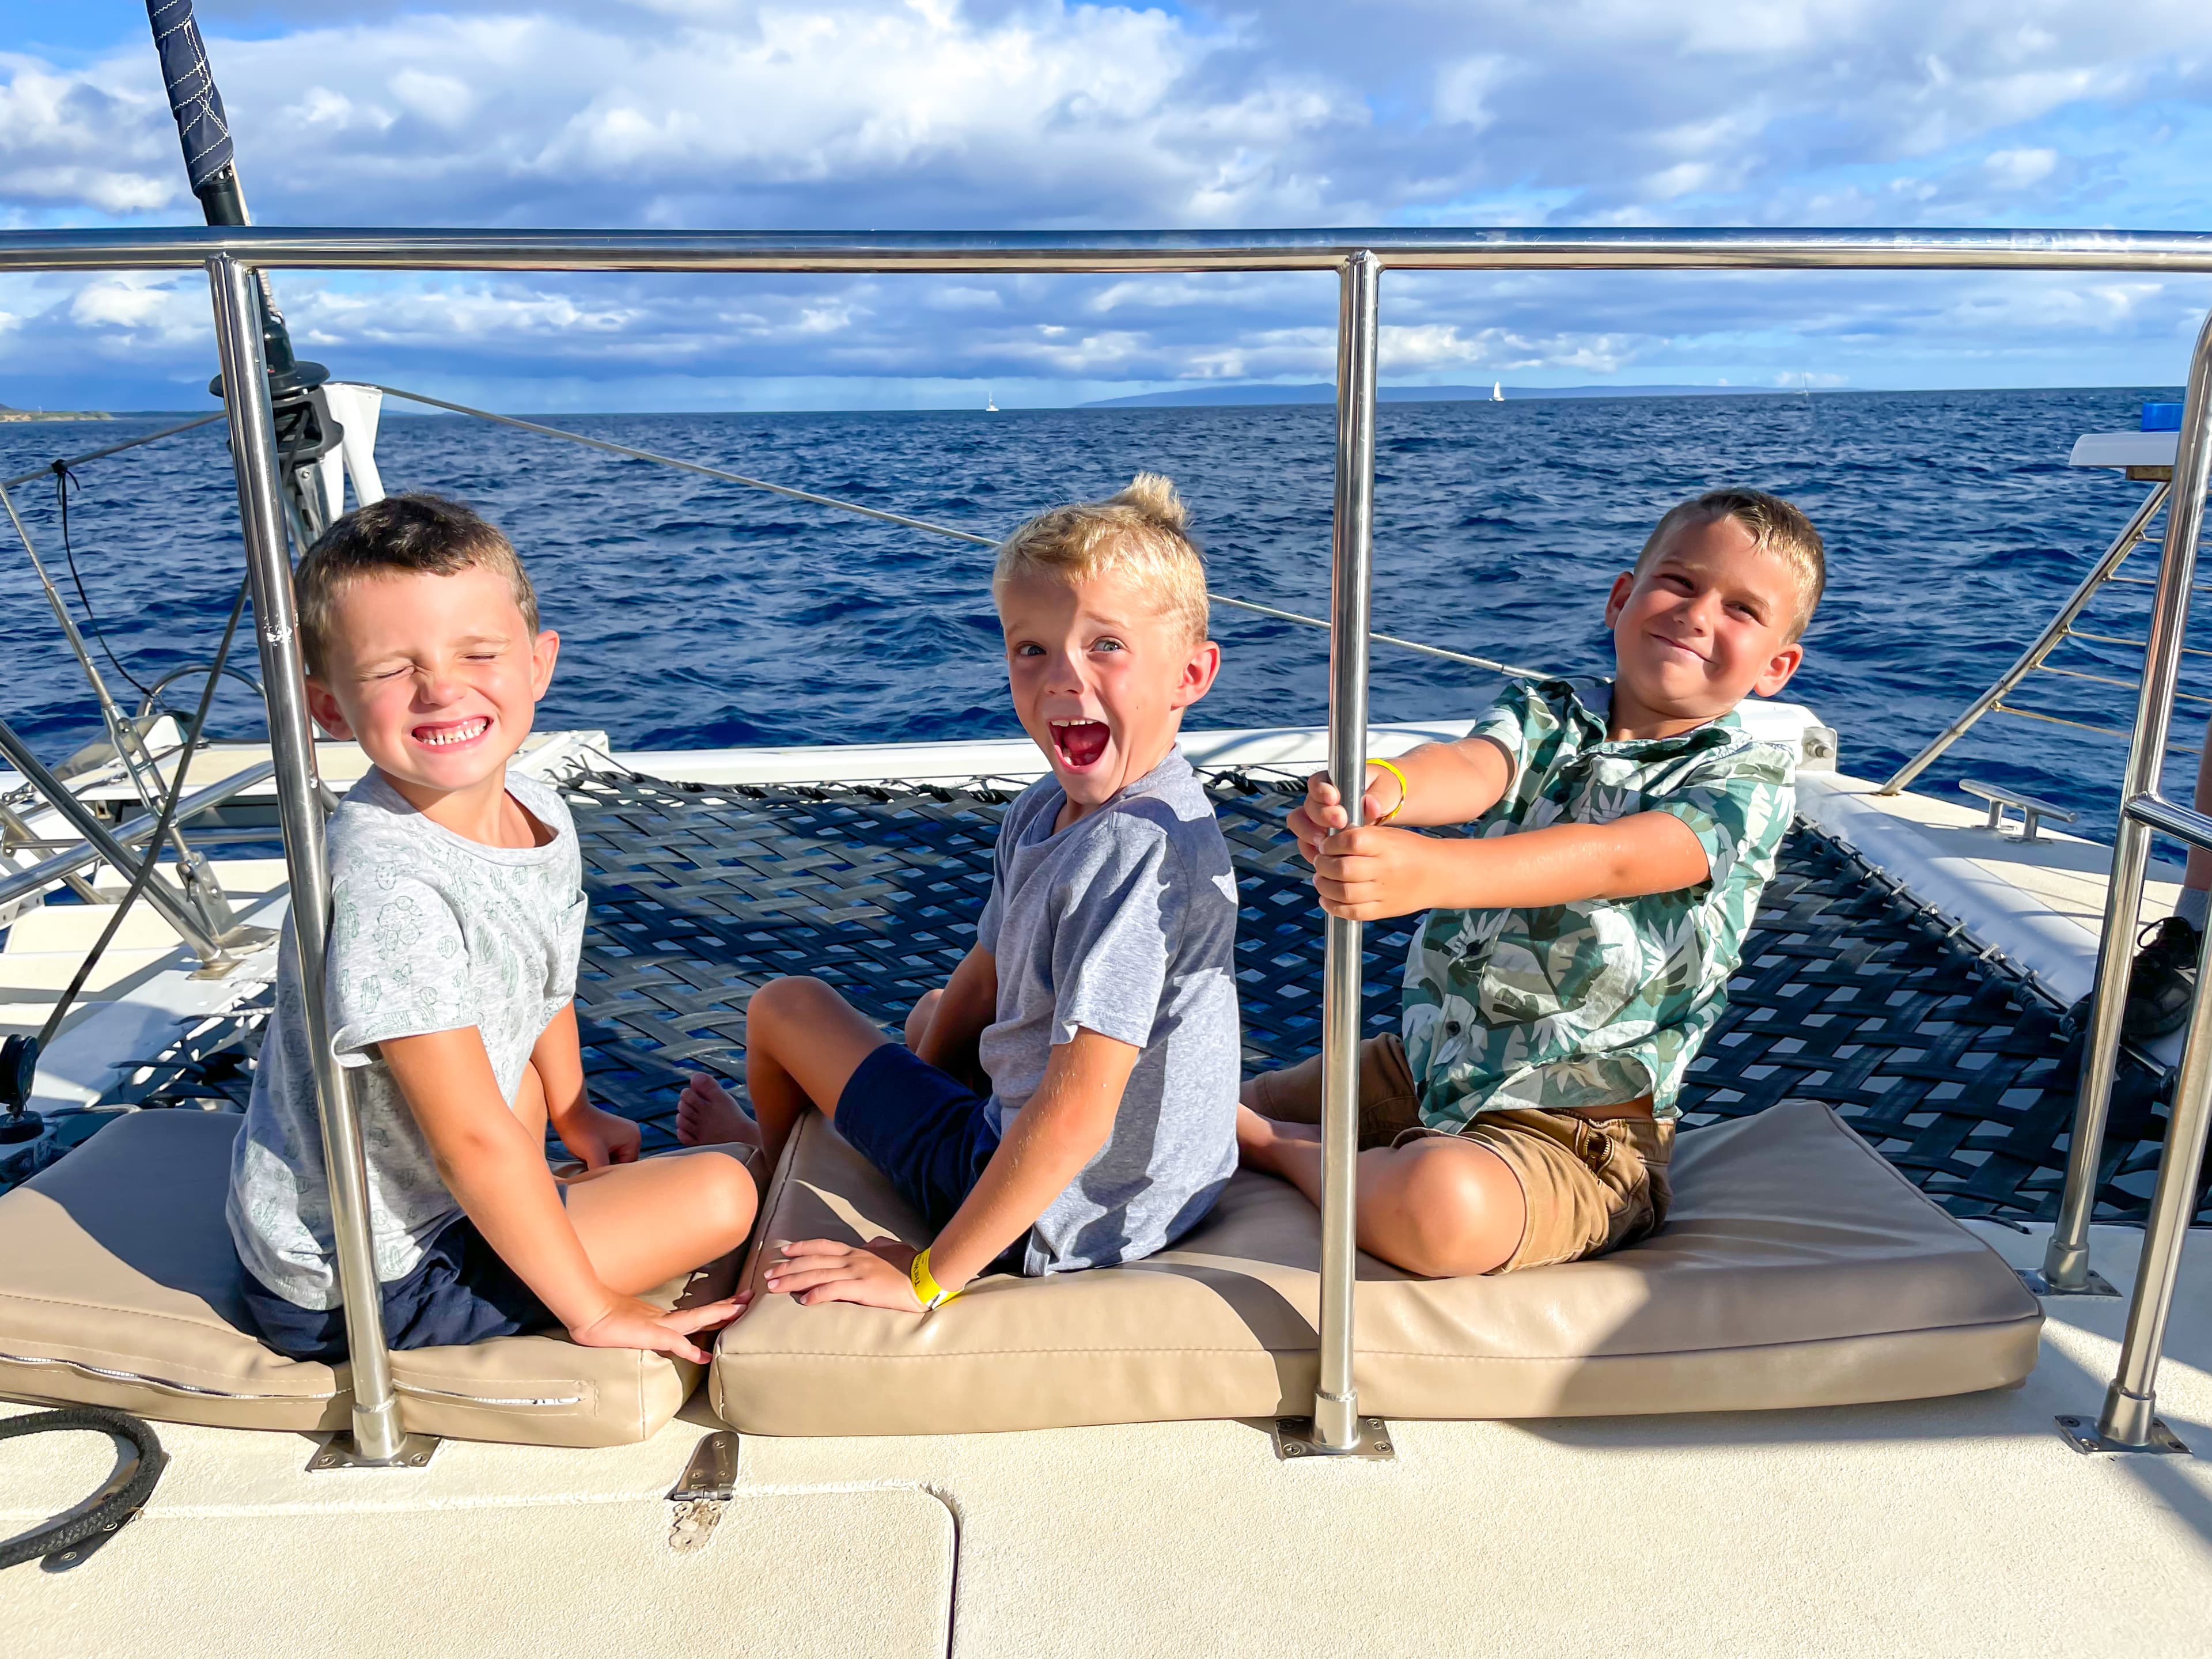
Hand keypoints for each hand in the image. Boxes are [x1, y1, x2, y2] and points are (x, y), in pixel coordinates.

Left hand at [552, 1101, 641, 1169]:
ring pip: (612, 1160)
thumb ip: (603, 1172)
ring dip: (600, 1163)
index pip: (627, 1167)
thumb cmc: (581, 1131)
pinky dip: (597, 1157)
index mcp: (633, 1138)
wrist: (567, 1112)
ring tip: (587, 1159)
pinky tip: (586, 1155)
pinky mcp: (610, 1134)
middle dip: (605, 1167)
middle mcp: (631, 1134)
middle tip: (590, 1168)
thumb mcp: (593, 1155)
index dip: (611, 1173)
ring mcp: (621, 1133)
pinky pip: (607, 1153)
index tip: (596, 1176)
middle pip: (620, 1163)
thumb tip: (605, 1189)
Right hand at [567, 1293, 739, 1363]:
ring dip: (717, 1315)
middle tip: (751, 1297)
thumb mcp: (633, 1328)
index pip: (696, 1315)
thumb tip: (664, 1339)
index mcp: (662, 1319)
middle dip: (728, 1307)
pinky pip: (670, 1341)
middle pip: (702, 1313)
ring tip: (739, 1310)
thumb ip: (649, 1332)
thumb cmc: (605, 1319)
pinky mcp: (648, 1332)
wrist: (588, 1311)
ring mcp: (657, 1324)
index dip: (717, 1311)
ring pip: (694, 1319)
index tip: (736, 1305)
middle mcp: (664, 1319)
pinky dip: (686, 1348)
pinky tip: (701, 1355)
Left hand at [762, 1236, 927, 1310]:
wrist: (928, 1275)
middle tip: (768, 1274)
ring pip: (817, 1274)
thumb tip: (870, 1244)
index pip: (823, 1246)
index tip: (784, 1250)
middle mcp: (853, 1259)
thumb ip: (878, 1246)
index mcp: (858, 1251)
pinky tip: (804, 1301)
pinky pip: (835, 1290)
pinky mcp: (863, 1288)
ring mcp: (857, 1272)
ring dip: (793, 1281)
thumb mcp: (892, 1248)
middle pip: (813, 1261)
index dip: (802, 1247)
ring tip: (774, 1287)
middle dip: (788, 1268)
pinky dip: (817, 1294)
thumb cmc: (913, 1263)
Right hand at [1286, 768, 1402, 861]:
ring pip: (1301, 824)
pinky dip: (1312, 849)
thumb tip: (1370, 804)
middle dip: (1320, 815)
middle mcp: (1322, 800)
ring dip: (1310, 833)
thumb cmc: (1383, 790)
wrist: (1386, 806)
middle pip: (1308, 806)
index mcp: (1333, 782)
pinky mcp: (1321, 836)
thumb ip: (1378, 796)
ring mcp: (1319, 819)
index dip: (1321, 791)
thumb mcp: (1386, 788)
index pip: (1317, 782)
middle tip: (1339, 821)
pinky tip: (1323, 853)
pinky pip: (1307, 843)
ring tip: (1325, 840)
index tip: (1333, 798)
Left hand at [1312, 823, 1438, 920]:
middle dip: (1323, 865)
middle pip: (1343, 869)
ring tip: (1320, 879)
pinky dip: (1333, 906)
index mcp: (1386, 845)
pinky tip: (1326, 898)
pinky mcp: (1384, 910)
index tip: (1325, 845)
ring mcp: (1385, 891)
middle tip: (1319, 862)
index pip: (1351, 841)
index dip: (1331, 844)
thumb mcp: (1389, 835)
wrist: (1439, 874)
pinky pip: (1353, 912)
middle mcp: (1386, 868)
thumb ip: (1361, 836)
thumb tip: (1326, 842)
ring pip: (1344, 892)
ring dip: (1324, 886)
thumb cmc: (1410, 851)